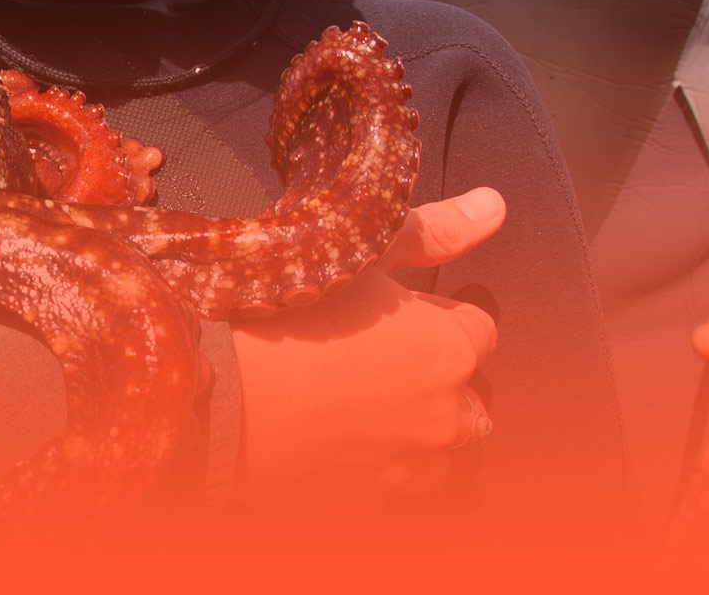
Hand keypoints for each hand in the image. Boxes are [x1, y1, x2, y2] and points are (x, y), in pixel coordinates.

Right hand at [231, 187, 504, 506]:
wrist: (215, 390)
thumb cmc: (284, 316)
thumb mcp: (359, 254)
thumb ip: (434, 233)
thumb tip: (493, 206)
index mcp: (451, 349)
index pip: (478, 330)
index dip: (433, 317)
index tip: (392, 315)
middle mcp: (448, 414)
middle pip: (467, 397)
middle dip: (434, 380)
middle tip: (371, 358)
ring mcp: (412, 465)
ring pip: (440, 449)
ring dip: (415, 429)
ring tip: (356, 403)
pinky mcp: (375, 502)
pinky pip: (399, 486)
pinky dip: (382, 465)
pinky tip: (339, 438)